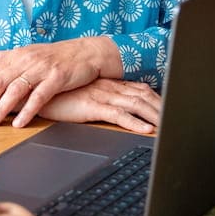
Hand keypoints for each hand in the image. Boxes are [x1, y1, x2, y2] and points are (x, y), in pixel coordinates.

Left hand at [0, 38, 121, 127]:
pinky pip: (38, 97)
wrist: (87, 52)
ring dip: (1, 108)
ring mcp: (41, 68)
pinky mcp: (57, 77)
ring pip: (15, 90)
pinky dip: (27, 111)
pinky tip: (19, 123)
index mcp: (17, 54)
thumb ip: (1, 55)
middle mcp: (26, 60)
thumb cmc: (54, 55)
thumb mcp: (26, 51)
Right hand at [37, 79, 161, 133]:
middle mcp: (109, 87)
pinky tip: (146, 130)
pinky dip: (135, 123)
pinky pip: (119, 115)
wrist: (36, 89)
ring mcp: (102, 95)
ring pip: (136, 105)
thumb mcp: (83, 97)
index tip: (171, 107)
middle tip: (178, 119)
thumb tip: (117, 110)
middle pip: (144, 96)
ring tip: (168, 126)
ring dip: (155, 116)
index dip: (158, 98)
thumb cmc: (58, 96)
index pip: (140, 89)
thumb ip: (99, 100)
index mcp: (108, 84)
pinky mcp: (92, 105)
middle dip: (163, 108)